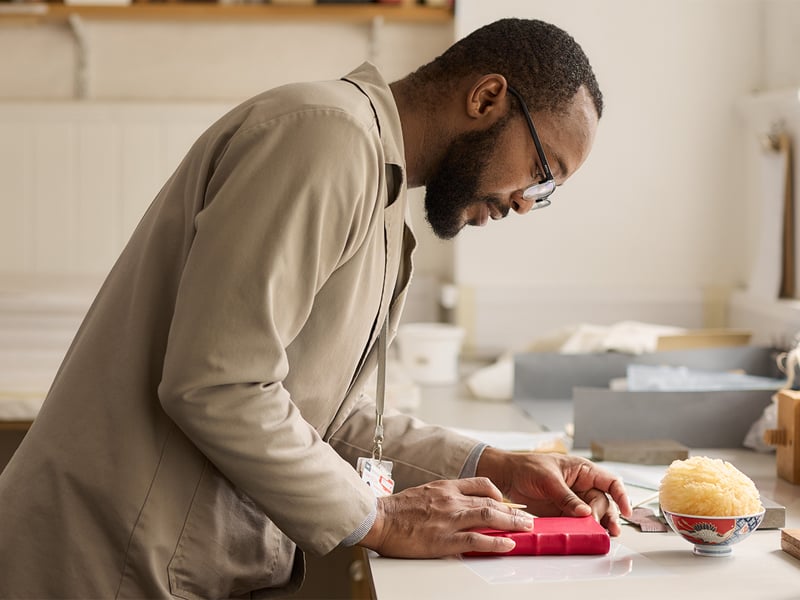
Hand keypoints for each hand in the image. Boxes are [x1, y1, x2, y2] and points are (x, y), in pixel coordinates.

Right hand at [358, 477, 534, 557]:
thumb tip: (456, 508)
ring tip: (527, 528)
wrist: (379, 518)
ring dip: (512, 523)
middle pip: (491, 502)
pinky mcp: (445, 538)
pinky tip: (508, 545)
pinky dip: (496, 542)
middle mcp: (451, 499)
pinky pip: (477, 539)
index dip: (499, 493)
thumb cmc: (396, 509)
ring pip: (489, 516)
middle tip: (527, 518)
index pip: (481, 484)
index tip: (508, 502)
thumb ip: (442, 498)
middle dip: (512, 510)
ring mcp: (450, 518)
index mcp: (446, 487)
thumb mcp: (423, 493)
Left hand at [476, 448, 631, 535]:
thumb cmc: (526, 467)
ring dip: (599, 525)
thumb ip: (566, 497)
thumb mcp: (548, 479)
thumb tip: (585, 512)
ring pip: (594, 515)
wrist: (505, 476)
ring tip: (604, 535)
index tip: (627, 510)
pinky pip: (578, 523)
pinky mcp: (563, 513)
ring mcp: (573, 501)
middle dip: (607, 515)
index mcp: (582, 471)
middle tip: (603, 527)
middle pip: (604, 502)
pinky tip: (585, 536)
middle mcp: (581, 486)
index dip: (621, 495)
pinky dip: (583, 530)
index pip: (610, 482)